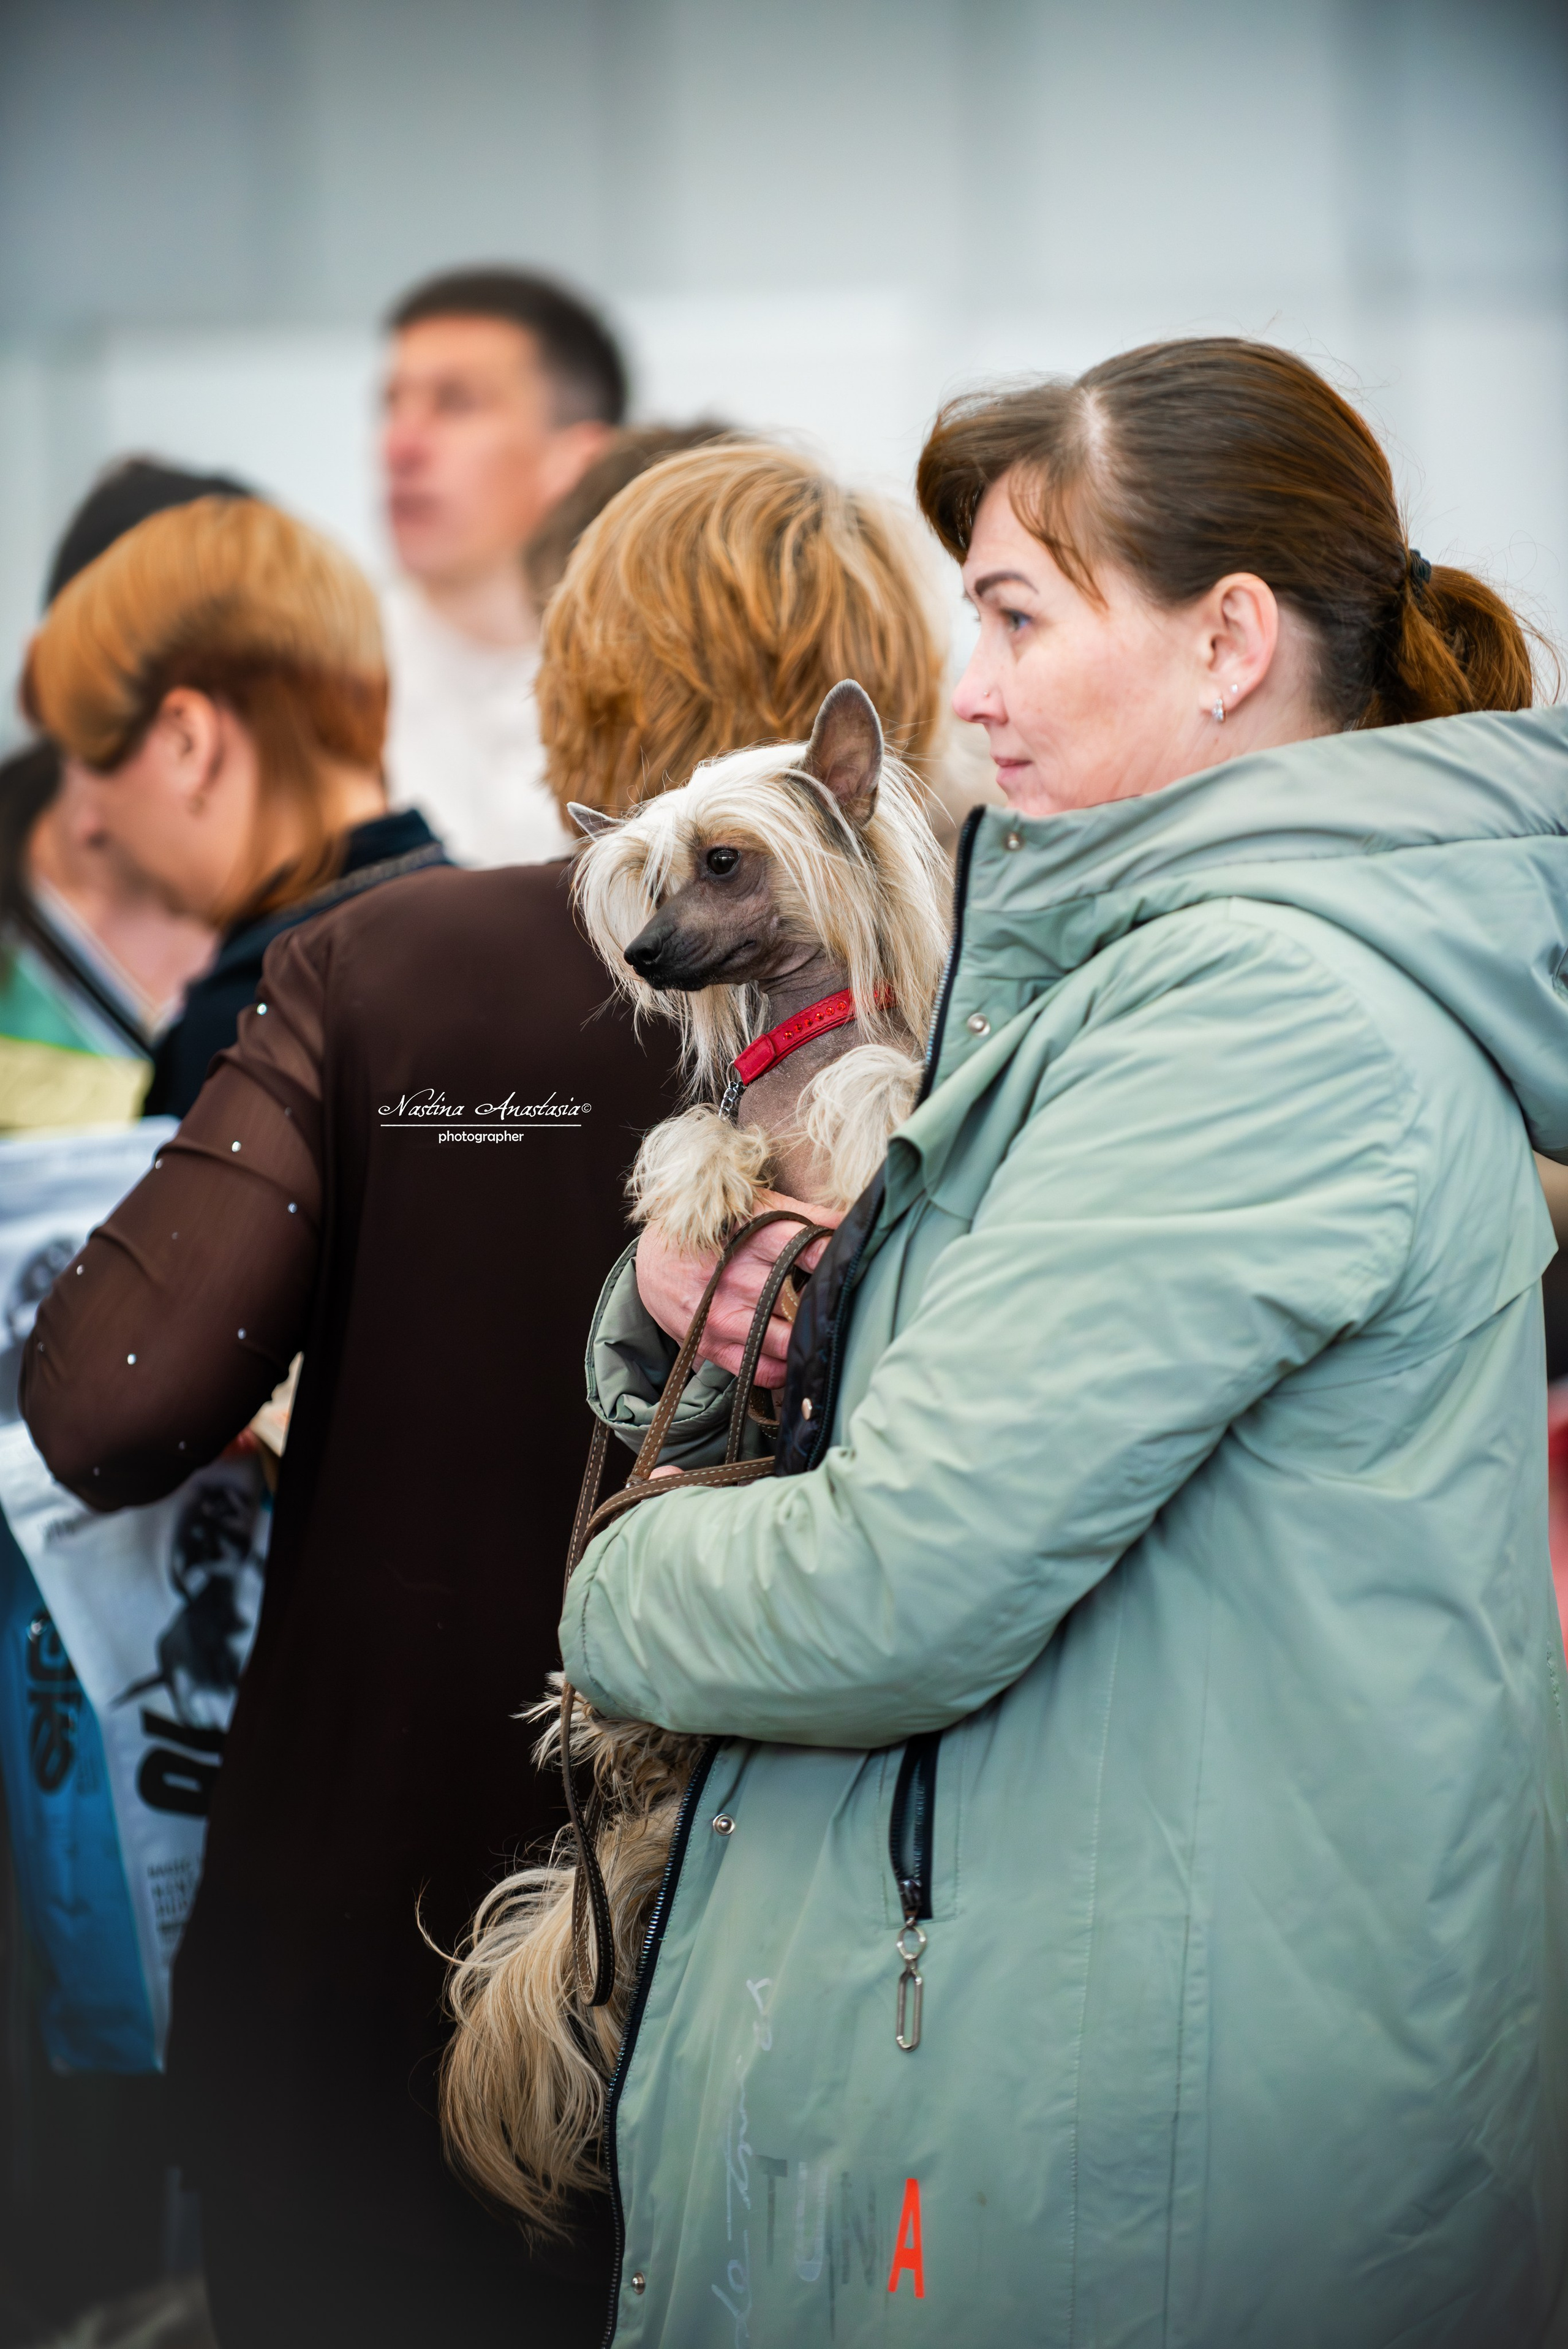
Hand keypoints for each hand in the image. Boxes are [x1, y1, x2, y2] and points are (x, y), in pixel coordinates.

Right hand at [635, 1190, 843, 1385]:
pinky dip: (783, 1370)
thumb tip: (852, 1220)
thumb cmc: (716, 1230)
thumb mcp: (758, 1209)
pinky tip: (791, 1358)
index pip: (808, 1247)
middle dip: (824, 1308)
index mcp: (753, 1237)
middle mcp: (739, 1277)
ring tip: (817, 1335)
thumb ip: (808, 1216)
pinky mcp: (711, 1344)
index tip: (851, 1266)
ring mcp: (723, 1314)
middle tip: (838, 1308)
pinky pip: (758, 1369)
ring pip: (784, 1342)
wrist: (654, 1255)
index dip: (835, 1259)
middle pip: (801, 1301)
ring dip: (806, 1342)